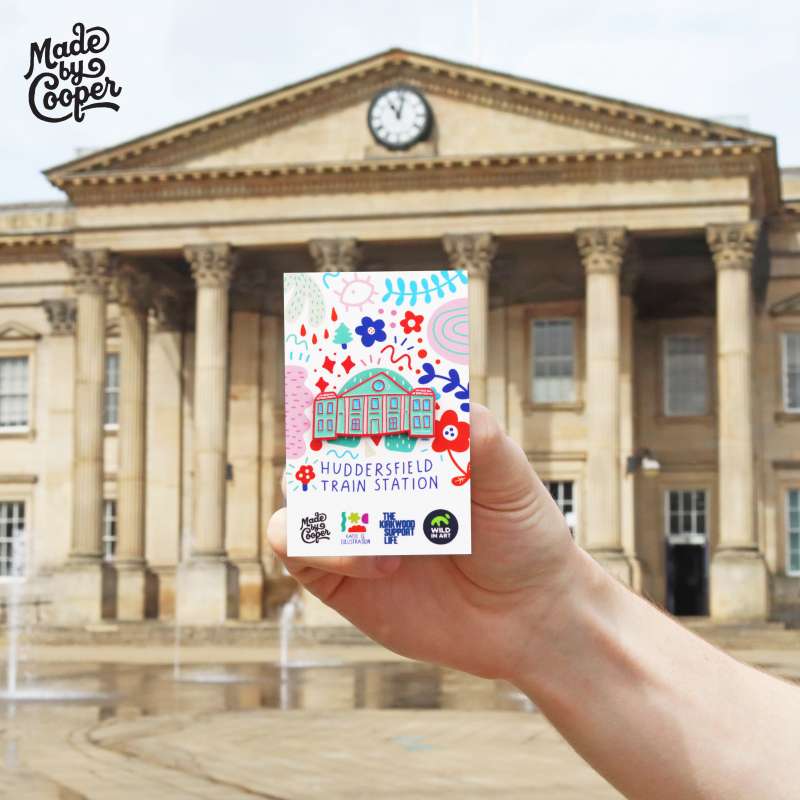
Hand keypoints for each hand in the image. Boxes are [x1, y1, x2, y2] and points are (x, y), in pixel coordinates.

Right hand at [267, 404, 579, 679]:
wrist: (528, 618)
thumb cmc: (522, 537)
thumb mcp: (510, 479)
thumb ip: (477, 436)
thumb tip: (439, 398)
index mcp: (410, 449)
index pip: (364, 406)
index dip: (345, 383)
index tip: (340, 364)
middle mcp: (375, 483)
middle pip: (319, 444)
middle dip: (317, 430)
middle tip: (329, 422)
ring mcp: (354, 527)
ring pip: (300, 495)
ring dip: (321, 494)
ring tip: (376, 513)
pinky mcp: (340, 577)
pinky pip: (300, 550)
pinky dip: (330, 549)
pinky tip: (385, 564)